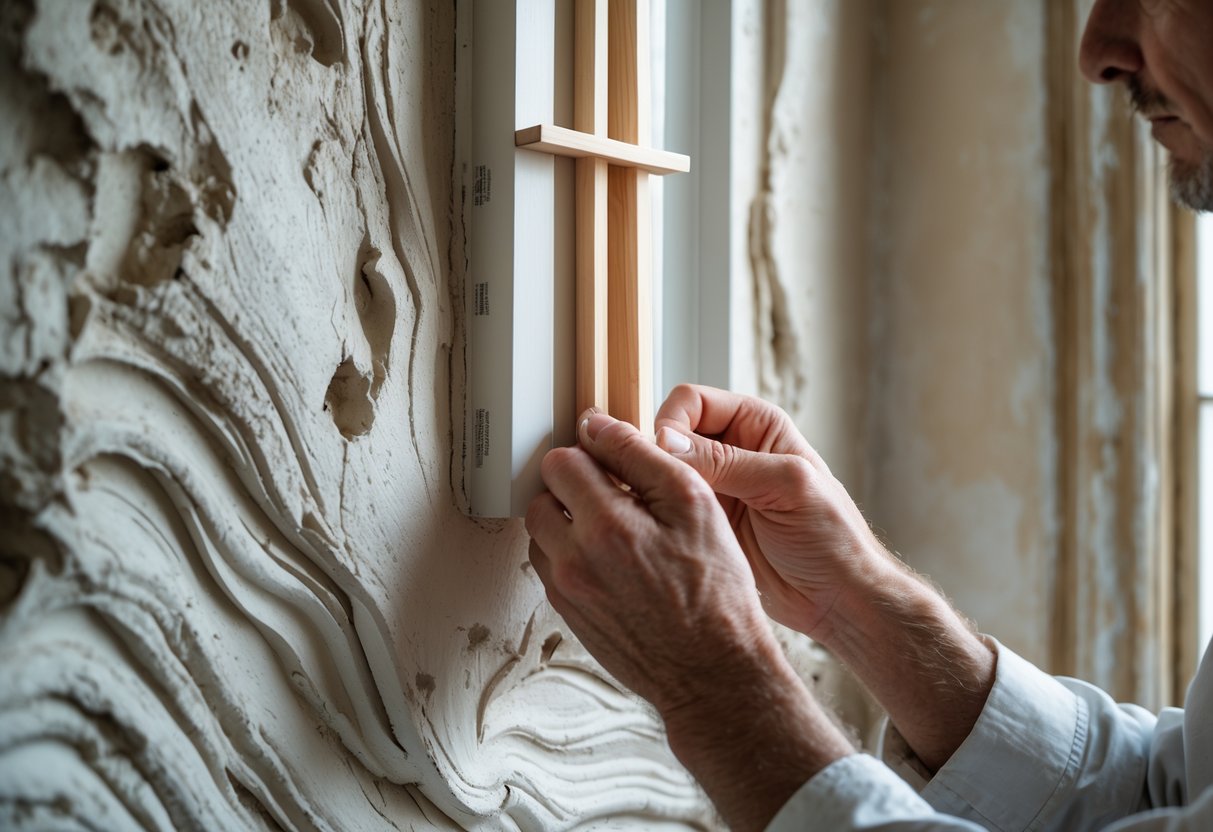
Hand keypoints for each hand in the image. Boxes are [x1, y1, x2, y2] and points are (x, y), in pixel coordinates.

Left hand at [524, 410, 775, 716]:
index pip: (561, 461)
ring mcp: (568, 593)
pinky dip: (572, 556)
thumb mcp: (695, 505)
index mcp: (605, 526)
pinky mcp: (571, 616)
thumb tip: (598, 426)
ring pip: (542, 534)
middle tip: (614, 495)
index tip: (613, 461)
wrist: (714, 672)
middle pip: (542, 496)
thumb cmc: (715, 593)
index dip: (590, 452)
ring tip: (615, 529)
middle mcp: (574, 561)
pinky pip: (552, 569)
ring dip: (567, 523)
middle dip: (572, 487)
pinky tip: (613, 561)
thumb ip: (640, 457)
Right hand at [654, 384, 890, 639]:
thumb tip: (667, 441)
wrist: (836, 598)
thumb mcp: (785, 488)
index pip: (691, 402)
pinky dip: (660, 512)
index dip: (672, 424)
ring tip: (659, 511)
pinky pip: (668, 504)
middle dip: (658, 457)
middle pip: (671, 434)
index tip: (666, 458)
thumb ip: (727, 460)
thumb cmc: (830, 538)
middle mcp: (732, 448)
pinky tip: (663, 529)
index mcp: (756, 424)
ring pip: (664, 471)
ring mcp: (716, 486)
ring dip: (656, 486)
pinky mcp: (706, 520)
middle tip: (659, 489)